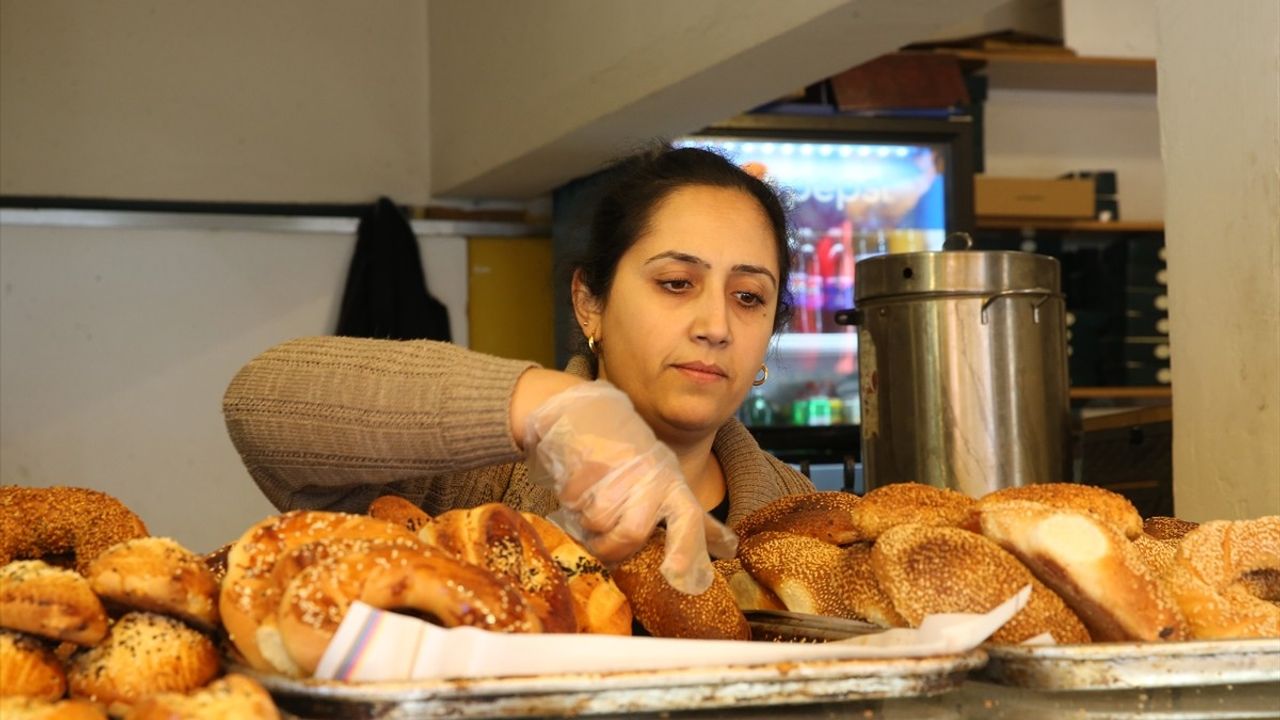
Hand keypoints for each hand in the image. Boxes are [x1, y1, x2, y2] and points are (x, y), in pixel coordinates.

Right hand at [522, 381, 737, 593]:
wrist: (592, 413)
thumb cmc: (634, 459)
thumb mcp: (670, 483)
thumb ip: (694, 521)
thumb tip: (730, 548)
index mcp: (674, 487)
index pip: (689, 519)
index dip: (685, 549)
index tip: (675, 575)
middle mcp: (652, 477)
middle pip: (631, 533)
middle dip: (610, 548)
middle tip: (599, 545)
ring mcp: (621, 468)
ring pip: (597, 521)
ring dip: (585, 523)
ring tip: (587, 508)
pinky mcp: (589, 460)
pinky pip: (573, 500)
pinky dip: (569, 501)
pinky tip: (575, 487)